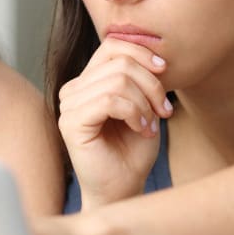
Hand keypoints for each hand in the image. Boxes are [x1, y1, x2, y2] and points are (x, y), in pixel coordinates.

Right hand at [57, 39, 170, 205]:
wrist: (123, 188)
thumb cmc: (133, 152)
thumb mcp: (144, 107)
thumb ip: (141, 79)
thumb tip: (154, 55)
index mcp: (87, 82)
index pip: (112, 46)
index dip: (142, 53)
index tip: (165, 72)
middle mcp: (73, 90)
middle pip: (119, 62)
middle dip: (151, 84)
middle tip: (164, 110)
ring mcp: (68, 106)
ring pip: (117, 80)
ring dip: (145, 102)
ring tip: (151, 124)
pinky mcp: (70, 123)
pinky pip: (109, 101)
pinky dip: (134, 113)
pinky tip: (142, 129)